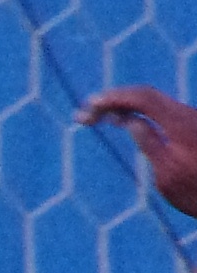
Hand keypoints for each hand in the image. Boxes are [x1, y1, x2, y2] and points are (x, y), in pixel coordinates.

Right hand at [84, 85, 196, 219]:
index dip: (115, 97)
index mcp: (181, 124)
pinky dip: (140, 114)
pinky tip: (126, 121)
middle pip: (148, 96)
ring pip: (156, 104)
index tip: (90, 105)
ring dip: (126, 107)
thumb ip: (150, 145)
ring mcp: (193, 122)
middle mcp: (189, 116)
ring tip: (99, 117)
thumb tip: (131, 122)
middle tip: (86, 114)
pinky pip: (163, 113)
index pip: (143, 98)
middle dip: (115, 100)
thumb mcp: (168, 176)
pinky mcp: (194, 130)